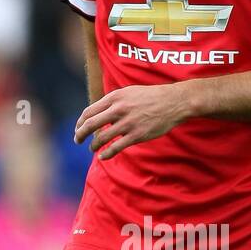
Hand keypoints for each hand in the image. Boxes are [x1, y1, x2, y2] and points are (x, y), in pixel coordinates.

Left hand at [74, 83, 191, 159]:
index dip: (80, 122)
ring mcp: (127, 123)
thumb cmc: (150, 97)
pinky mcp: (136, 135)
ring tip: (92, 148)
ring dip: (93, 145)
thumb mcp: (128, 92)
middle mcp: (118, 109)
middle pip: (90, 124)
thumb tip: (98, 114)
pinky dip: (106, 154)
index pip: (89, 111)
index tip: (78, 128)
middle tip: (77, 140)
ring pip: (101, 138)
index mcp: (115, 97)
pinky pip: (116, 147)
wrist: (173, 102)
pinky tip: (103, 157)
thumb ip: (113, 102)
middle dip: (80, 134)